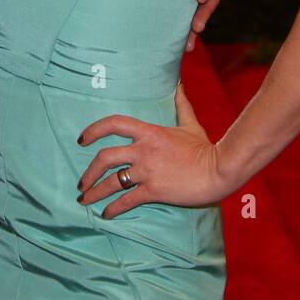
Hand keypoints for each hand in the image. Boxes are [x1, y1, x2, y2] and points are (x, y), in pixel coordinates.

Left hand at [77, 81, 227, 215]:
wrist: (218, 170)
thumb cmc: (205, 148)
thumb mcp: (190, 124)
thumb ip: (181, 105)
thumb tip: (179, 85)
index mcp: (149, 132)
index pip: (114, 124)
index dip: (94, 130)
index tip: (82, 140)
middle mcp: (143, 150)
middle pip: (104, 158)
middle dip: (89, 172)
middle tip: (81, 183)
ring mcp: (147, 171)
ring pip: (111, 182)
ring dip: (95, 192)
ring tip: (85, 200)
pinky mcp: (154, 190)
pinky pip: (127, 200)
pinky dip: (114, 208)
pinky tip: (106, 214)